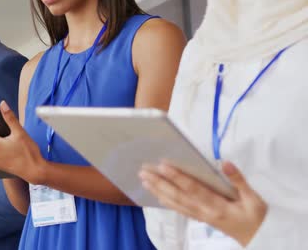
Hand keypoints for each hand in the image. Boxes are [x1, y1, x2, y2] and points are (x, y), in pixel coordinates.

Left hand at [139, 160, 266, 245]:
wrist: (258, 238)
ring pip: (175, 203)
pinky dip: (166, 201)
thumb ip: (239, 180)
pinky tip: (156, 194)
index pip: (193, 189)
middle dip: (159, 183)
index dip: (177, 177)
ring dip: (158, 191)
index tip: (163, 165)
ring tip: (144, 180)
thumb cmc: (256, 217)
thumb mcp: (254, 199)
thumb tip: (225, 163)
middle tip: (143, 171)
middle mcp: (204, 212)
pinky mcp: (199, 219)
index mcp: (217, 206)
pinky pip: (179, 209)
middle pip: (178, 196)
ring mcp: (200, 216)